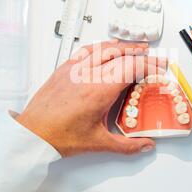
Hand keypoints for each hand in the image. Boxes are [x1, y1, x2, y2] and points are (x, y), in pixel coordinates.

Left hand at [16, 40, 167, 156]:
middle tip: (154, 58)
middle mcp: (88, 74)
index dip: (150, 65)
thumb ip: (127, 145)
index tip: (159, 68)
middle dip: (142, 55)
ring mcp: (75, 68)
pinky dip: (102, 46)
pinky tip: (108, 48)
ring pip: (105, 48)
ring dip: (124, 46)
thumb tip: (144, 145)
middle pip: (122, 55)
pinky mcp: (64, 68)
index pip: (132, 67)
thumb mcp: (98, 143)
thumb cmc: (59, 135)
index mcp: (99, 90)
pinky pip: (87, 50)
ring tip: (137, 48)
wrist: (32, 133)